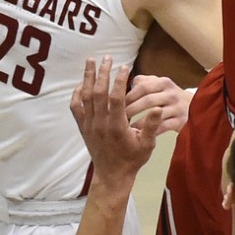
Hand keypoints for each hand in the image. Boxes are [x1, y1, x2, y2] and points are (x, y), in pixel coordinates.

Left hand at [71, 57, 158, 188]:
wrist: (112, 176)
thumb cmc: (132, 159)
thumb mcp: (147, 145)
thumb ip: (152, 126)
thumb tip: (158, 108)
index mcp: (116, 126)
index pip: (116, 98)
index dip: (120, 81)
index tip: (125, 67)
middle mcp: (100, 123)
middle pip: (98, 93)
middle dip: (102, 73)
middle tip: (107, 57)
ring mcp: (89, 125)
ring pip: (85, 97)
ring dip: (87, 78)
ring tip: (90, 61)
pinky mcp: (83, 128)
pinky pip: (76, 108)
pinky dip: (77, 94)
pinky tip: (81, 84)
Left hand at [124, 73, 193, 132]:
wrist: (198, 108)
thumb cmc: (170, 98)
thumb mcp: (160, 86)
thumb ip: (145, 81)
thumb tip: (129, 79)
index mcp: (164, 82)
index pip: (142, 86)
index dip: (128, 96)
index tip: (116, 104)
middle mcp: (172, 93)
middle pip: (148, 99)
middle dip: (131, 109)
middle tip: (119, 118)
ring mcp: (178, 107)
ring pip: (154, 114)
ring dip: (139, 122)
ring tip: (127, 128)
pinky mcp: (181, 121)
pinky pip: (162, 126)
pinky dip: (150, 131)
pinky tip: (140, 135)